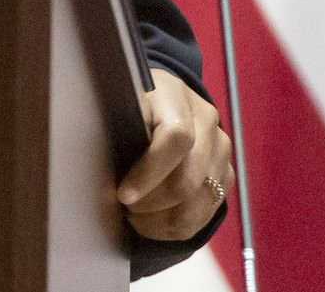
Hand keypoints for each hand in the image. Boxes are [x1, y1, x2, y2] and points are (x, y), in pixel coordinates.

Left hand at [118, 68, 233, 241]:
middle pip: (189, 179)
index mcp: (176, 97)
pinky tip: (152, 223)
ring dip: (164, 220)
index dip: (150, 172)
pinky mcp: (225, 174)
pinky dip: (176, 227)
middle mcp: (206, 122)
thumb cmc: (133, 104)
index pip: (176, 139)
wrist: (166, 100)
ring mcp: (220, 150)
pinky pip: (206, 212)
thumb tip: (98, 161)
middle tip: (126, 207)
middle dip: (153, 202)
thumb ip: (118, 125)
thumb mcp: (121, 103)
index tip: (123, 194)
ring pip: (199, 202)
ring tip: (136, 217)